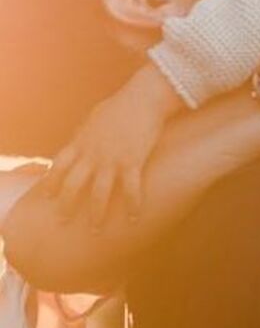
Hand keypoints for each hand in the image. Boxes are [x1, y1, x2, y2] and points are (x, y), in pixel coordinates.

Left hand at [46, 64, 177, 224]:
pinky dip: (132, 205)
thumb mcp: (96, 117)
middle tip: (63, 220)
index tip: (47, 197)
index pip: (59, 166)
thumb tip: (82, 139)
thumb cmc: (123, 103)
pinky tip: (134, 217)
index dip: (51, 183)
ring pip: (98, 193)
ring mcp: (112, 160)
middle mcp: (92, 154)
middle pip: (73, 185)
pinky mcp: (133, 161)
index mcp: (81, 142)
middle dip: (66, 205)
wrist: (144, 97)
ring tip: (95, 230)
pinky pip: (131, 189)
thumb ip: (86, 132)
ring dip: (96, 214)